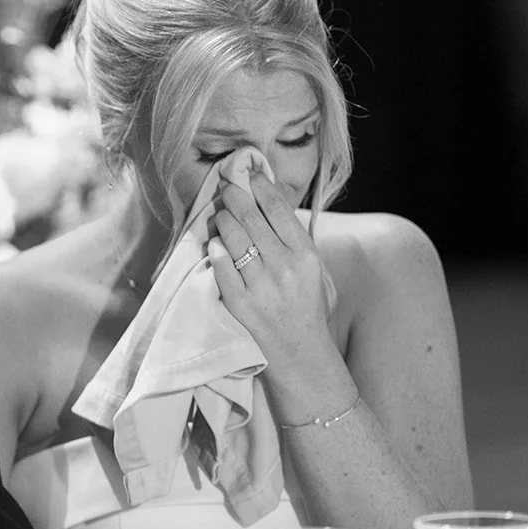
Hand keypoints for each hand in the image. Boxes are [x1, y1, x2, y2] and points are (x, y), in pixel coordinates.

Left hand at [206, 172, 336, 371]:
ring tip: (220, 213)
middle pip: (251, 218)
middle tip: (226, 184)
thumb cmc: (307, 307)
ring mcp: (260, 286)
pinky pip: (220, 267)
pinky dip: (215, 250)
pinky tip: (214, 242)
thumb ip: (295, 241)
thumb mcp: (314, 270)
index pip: (278, 209)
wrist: (301, 354)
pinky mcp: (239, 303)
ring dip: (222, 220)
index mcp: (306, 255)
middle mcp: (284, 267)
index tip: (249, 174)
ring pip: (233, 238)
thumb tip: (270, 203)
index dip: (260, 186)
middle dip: (234, 195)